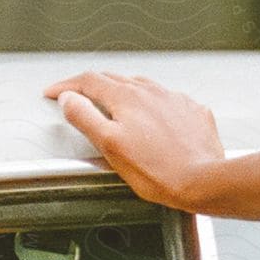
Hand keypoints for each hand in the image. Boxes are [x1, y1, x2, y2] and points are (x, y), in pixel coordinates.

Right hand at [44, 70, 227, 210]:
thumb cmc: (159, 171)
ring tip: (112, 104)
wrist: (204, 180)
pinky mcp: (191, 111)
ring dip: (121, 91)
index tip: (54, 93)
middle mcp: (151, 92)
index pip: (88, 81)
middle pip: (114, 79)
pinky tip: (150, 118)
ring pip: (141, 87)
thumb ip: (85, 118)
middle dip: (91, 86)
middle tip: (78, 97)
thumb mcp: (110, 146)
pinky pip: (165, 100)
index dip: (67, 86)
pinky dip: (151, 104)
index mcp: (127, 97)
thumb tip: (68, 99)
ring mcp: (173, 99)